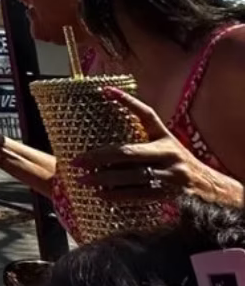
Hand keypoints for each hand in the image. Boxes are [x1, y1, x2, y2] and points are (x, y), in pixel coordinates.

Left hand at [75, 87, 227, 202]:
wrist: (208, 187)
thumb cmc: (176, 162)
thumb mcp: (165, 145)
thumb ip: (142, 139)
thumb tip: (107, 132)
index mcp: (165, 138)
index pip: (146, 114)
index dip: (127, 101)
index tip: (105, 90)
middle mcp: (168, 153)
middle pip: (128, 152)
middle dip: (99, 157)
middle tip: (77, 161)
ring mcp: (169, 174)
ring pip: (131, 175)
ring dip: (103, 179)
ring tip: (82, 179)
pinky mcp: (169, 193)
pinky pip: (138, 194)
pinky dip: (118, 195)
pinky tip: (100, 195)